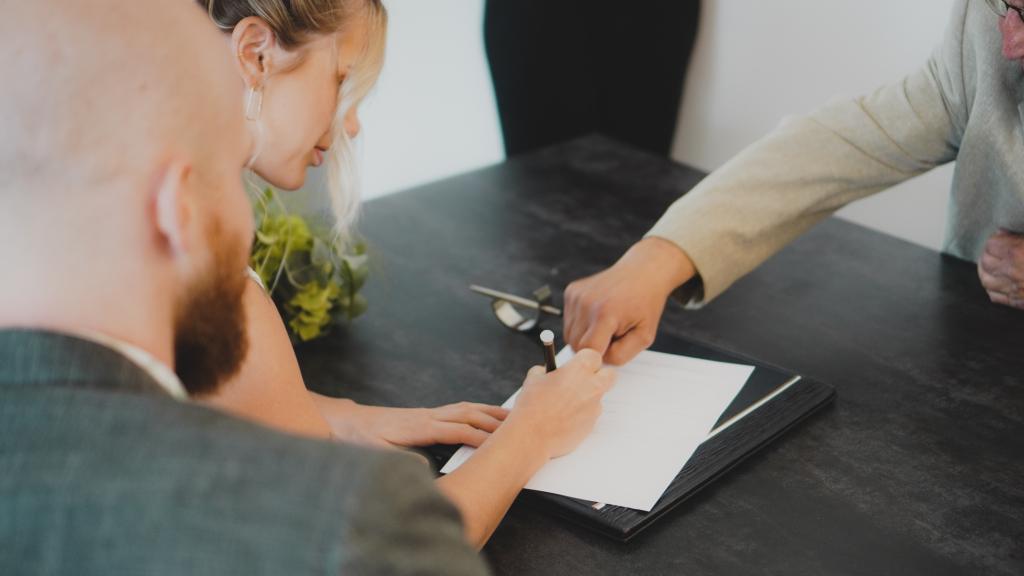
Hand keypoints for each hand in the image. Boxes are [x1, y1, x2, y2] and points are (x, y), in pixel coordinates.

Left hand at [315, 396, 509, 448]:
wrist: (350, 422)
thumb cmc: (363, 437)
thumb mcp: (377, 453)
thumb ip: (400, 460)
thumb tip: (424, 468)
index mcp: (420, 426)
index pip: (457, 429)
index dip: (479, 436)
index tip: (499, 443)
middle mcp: (428, 415)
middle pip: (468, 414)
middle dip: (494, 420)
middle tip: (519, 427)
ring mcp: (430, 412)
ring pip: (466, 408)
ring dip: (490, 411)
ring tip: (513, 417)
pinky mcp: (429, 414)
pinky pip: (460, 409)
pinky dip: (478, 410)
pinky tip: (487, 414)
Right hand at [505, 349, 615, 458]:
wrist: (532, 436)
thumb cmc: (532, 406)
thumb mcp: (533, 379)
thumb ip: (546, 371)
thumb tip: (549, 372)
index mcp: (579, 370)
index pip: (594, 356)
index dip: (584, 360)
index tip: (576, 365)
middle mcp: (592, 387)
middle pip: (610, 375)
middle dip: (600, 375)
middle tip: (582, 380)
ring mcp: (594, 408)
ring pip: (598, 397)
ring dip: (587, 398)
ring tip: (564, 405)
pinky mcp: (592, 425)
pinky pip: (590, 415)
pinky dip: (581, 416)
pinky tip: (563, 419)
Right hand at [564, 237, 695, 364]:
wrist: (642, 272)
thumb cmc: (645, 304)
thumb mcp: (644, 336)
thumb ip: (621, 355)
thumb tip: (597, 362)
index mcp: (605, 314)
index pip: (587, 352)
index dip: (599, 357)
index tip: (612, 351)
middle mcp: (586, 303)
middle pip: (576, 344)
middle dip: (593, 347)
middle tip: (612, 336)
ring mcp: (576, 295)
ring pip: (569, 334)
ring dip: (585, 336)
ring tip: (605, 325)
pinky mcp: (571, 291)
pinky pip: (568, 320)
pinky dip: (581, 323)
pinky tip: (597, 314)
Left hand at [978, 229, 1023, 309]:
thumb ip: (1019, 238)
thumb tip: (1003, 233)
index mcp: (1018, 253)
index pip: (992, 244)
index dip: (996, 239)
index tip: (1001, 237)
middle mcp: (1012, 271)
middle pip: (985, 261)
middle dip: (988, 254)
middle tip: (994, 250)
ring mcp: (1014, 289)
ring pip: (985, 280)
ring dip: (985, 271)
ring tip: (989, 266)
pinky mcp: (1018, 302)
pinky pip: (995, 296)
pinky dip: (992, 289)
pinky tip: (996, 283)